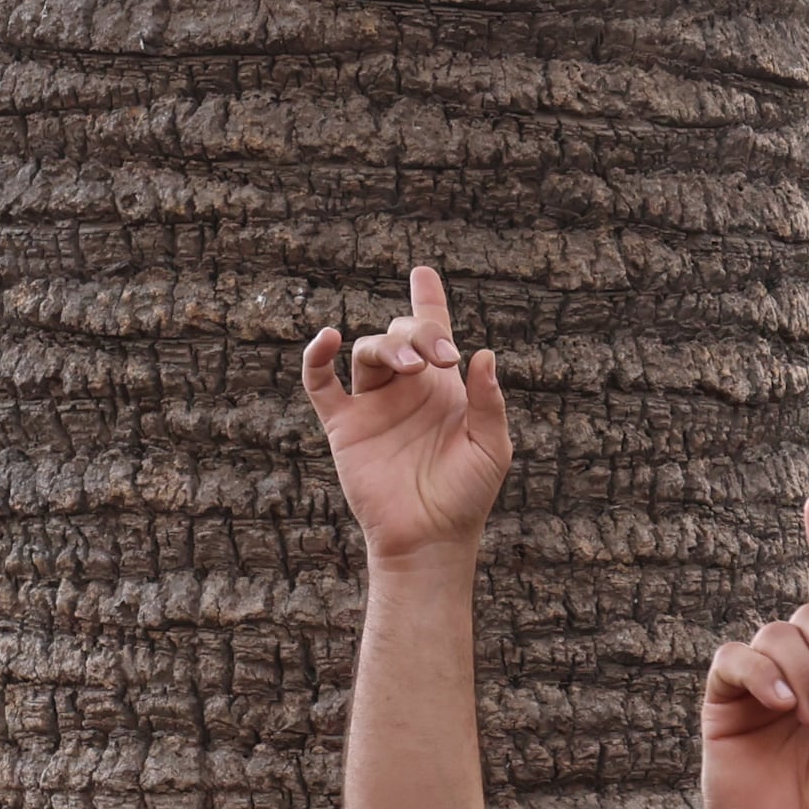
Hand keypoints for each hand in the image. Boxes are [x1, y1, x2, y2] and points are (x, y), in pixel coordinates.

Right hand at [299, 262, 513, 557]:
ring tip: (412, 367)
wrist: (430, 536)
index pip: (436, 334)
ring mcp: (373, 404)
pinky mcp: (344, 424)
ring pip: (367, 351)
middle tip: (439, 360)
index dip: (429, 301)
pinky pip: (320, 381)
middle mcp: (407, 389)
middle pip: (401, 335)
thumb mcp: (491, 447)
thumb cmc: (467, 495)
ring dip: (388, 348)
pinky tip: (328, 339)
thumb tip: (483, 354)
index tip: (423, 272)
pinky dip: (317, 357)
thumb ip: (488, 402)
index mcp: (445, 389)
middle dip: (419, 333)